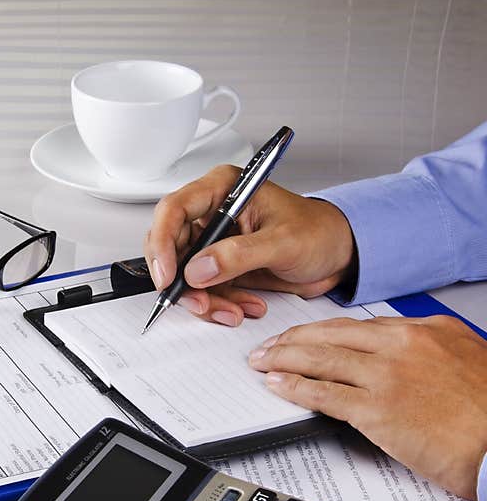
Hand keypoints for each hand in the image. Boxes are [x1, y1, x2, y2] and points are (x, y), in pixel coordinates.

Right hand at [144, 165, 355, 325]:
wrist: (338, 255)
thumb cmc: (320, 233)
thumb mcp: (284, 242)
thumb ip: (239, 254)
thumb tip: (198, 269)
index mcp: (223, 190)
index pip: (174, 210)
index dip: (162, 242)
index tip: (168, 275)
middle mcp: (212, 213)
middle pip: (170, 246)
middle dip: (182, 281)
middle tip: (200, 302)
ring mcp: (213, 242)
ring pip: (183, 274)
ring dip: (204, 299)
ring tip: (232, 310)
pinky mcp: (218, 266)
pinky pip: (201, 290)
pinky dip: (217, 304)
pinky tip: (242, 307)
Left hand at [248, 315, 486, 500]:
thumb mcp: (466, 360)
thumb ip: (427, 351)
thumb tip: (395, 356)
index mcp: (424, 331)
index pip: (358, 326)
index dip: (322, 331)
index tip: (303, 335)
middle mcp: (402, 345)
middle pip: (331, 335)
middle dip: (292, 340)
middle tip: (268, 346)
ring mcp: (387, 376)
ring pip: (319, 358)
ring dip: (282, 359)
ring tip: (261, 362)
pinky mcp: (377, 409)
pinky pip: (323, 392)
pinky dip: (294, 386)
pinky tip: (277, 384)